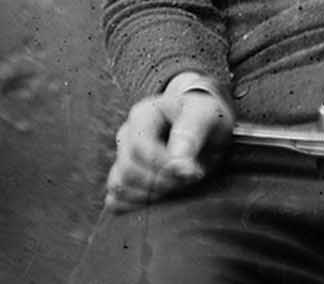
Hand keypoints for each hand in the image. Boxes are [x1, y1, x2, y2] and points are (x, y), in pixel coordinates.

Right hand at [103, 86, 232, 212]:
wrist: (208, 130)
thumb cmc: (206, 118)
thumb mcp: (206, 115)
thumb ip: (192, 133)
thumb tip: (177, 164)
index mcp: (143, 115)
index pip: (139, 146)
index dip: (163, 164)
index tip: (192, 171)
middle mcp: (126, 136)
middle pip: (128, 169)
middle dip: (161, 182)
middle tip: (189, 180)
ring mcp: (122, 159)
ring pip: (119, 186)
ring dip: (150, 196)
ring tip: (178, 188)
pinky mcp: (123, 180)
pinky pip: (115, 201)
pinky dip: (136, 207)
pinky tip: (161, 201)